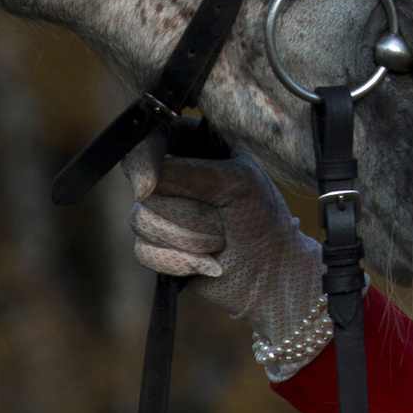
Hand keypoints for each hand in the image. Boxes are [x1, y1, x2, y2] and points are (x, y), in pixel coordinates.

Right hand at [128, 145, 320, 338]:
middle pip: (145, 188)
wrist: (271, 273)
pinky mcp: (155, 245)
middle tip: (222, 219)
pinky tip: (207, 263)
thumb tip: (141, 188)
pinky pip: (143, 251)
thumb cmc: (261, 219)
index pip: (149, 140)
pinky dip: (179, 261)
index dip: (143, 161)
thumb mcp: (236, 182)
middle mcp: (170, 176)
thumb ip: (188, 173)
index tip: (151, 186)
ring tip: (219, 240)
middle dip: (188, 213)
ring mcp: (159, 211)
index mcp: (192, 147)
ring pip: (141, 220)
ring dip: (189, 238)